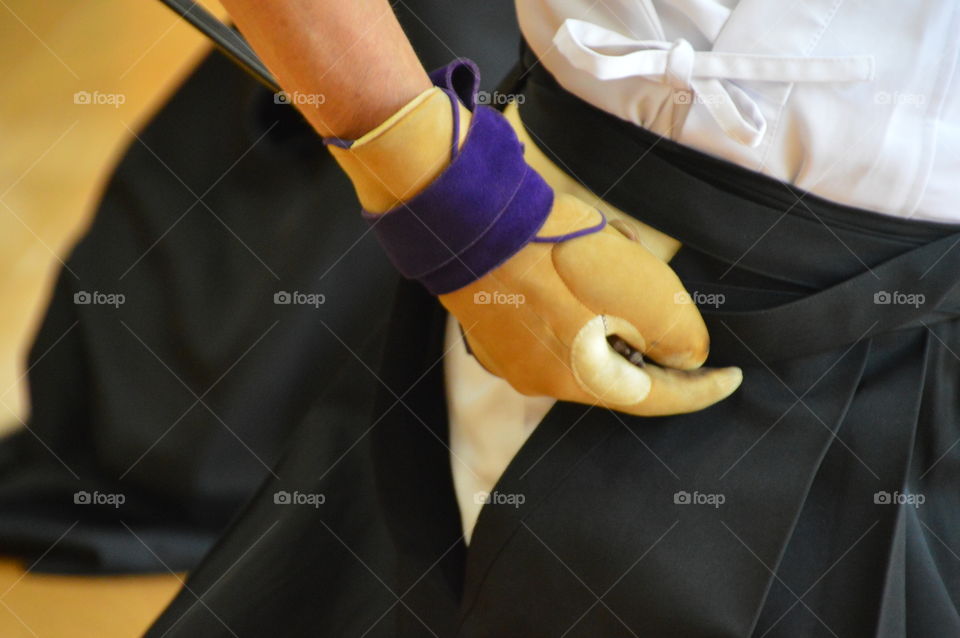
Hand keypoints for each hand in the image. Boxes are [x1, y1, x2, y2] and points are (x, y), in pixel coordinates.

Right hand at [440, 191, 741, 415]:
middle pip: (617, 367)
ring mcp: (510, 353)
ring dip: (610, 307)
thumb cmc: (557, 252)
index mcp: (580, 379)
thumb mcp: (645, 293)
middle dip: (647, 329)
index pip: (655, 398)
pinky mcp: (491, 325)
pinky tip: (576, 259)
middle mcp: (541, 378)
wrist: (471, 215)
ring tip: (615, 251)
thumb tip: (682, 358)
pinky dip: (574, 302)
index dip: (700, 390)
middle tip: (659, 286)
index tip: (731, 379)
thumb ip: (677, 337)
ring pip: (583, 342)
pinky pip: (550, 324)